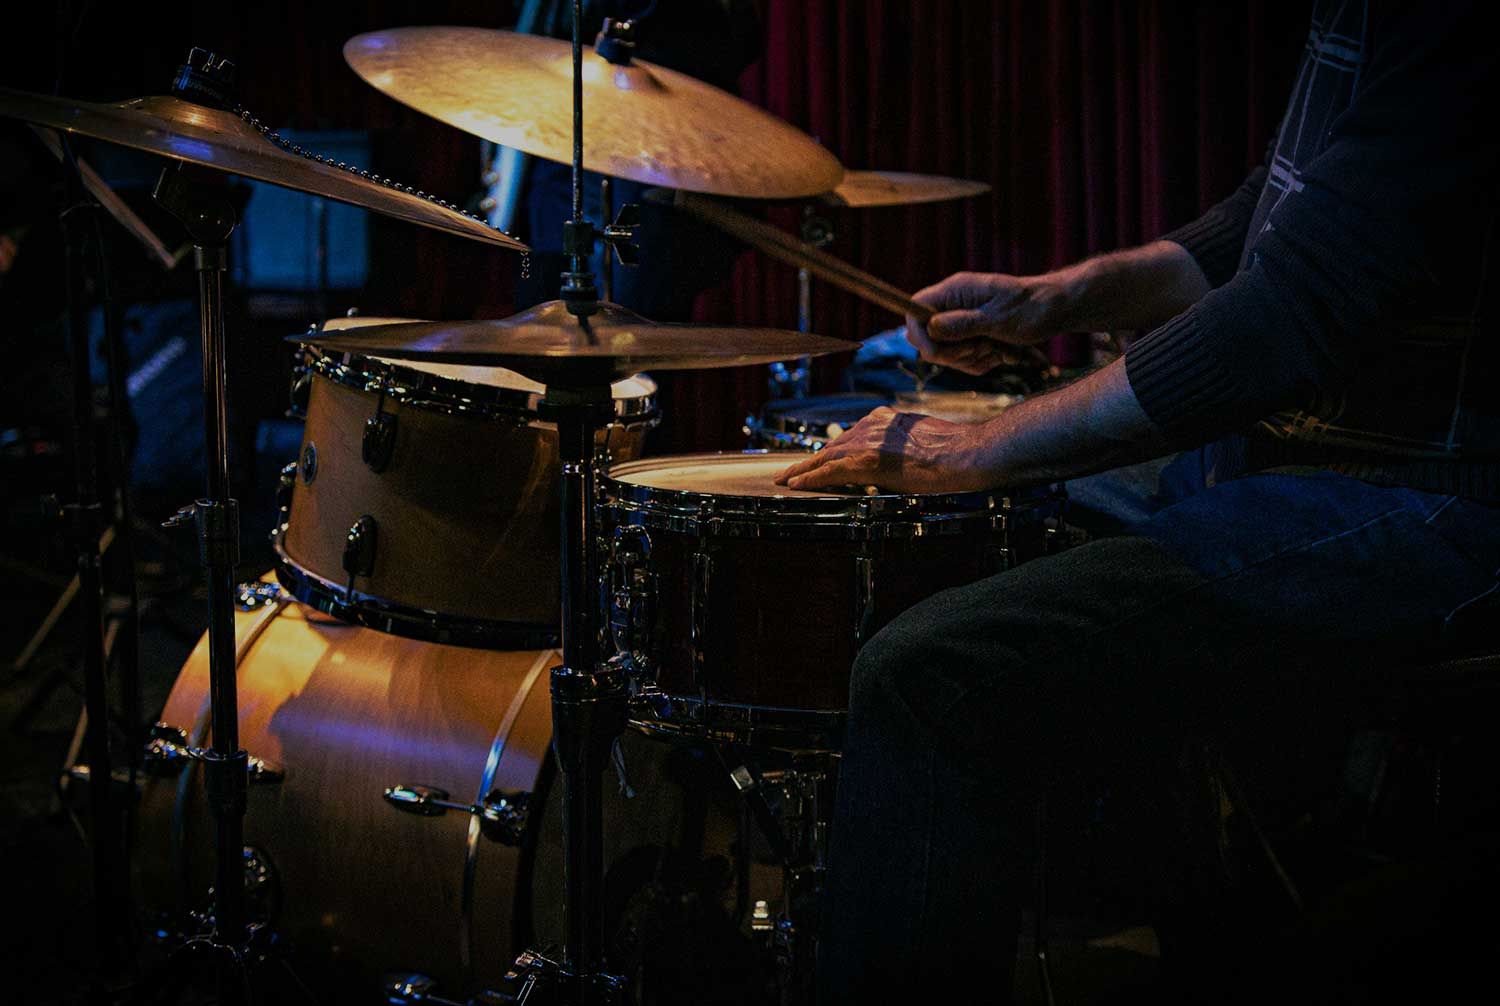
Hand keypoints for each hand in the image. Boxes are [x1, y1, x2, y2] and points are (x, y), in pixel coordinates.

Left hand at [773, 407, 994, 492]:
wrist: (967, 454)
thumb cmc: (957, 452)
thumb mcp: (924, 440)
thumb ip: (902, 445)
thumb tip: (895, 460)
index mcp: (888, 419)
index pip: (851, 437)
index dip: (832, 451)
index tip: (819, 459)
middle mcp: (874, 425)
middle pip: (834, 446)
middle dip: (812, 460)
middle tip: (791, 471)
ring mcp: (869, 441)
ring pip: (826, 457)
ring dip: (804, 470)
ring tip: (786, 480)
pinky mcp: (867, 460)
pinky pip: (830, 471)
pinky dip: (810, 479)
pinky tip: (795, 485)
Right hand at [906, 271, 1066, 374]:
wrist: (1056, 310)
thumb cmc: (1031, 308)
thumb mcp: (998, 318)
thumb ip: (963, 324)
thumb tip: (931, 327)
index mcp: (956, 291)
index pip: (916, 308)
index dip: (918, 332)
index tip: (934, 352)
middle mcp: (954, 305)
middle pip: (928, 338)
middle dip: (953, 352)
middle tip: (981, 347)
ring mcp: (962, 322)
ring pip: (947, 354)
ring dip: (972, 359)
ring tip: (998, 349)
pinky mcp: (972, 337)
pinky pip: (963, 361)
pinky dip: (982, 363)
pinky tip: (1002, 354)